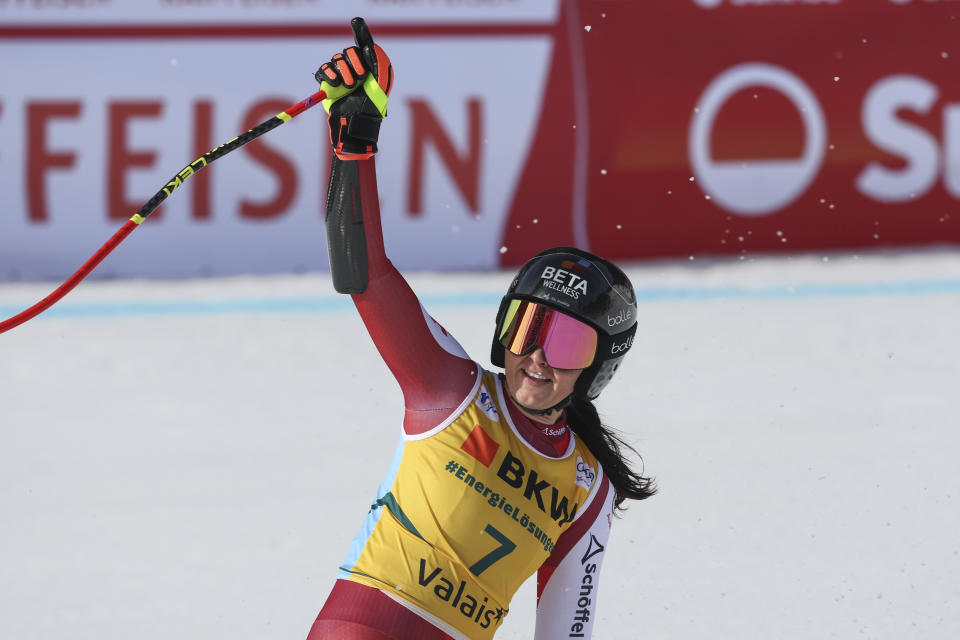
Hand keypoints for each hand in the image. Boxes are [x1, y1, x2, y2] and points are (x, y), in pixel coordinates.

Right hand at [315, 17, 393, 159]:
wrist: (357, 123)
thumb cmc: (372, 106)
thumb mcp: (380, 82)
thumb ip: (378, 61)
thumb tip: (368, 45)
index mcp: (369, 67)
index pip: (363, 44)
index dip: (360, 31)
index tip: (356, 21)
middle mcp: (354, 69)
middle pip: (348, 51)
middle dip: (353, 60)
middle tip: (360, 76)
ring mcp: (340, 76)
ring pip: (335, 60)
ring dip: (343, 70)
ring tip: (349, 85)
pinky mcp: (328, 84)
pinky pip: (323, 70)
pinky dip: (328, 73)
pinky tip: (336, 82)